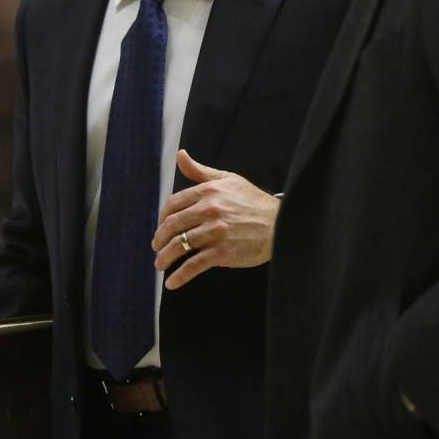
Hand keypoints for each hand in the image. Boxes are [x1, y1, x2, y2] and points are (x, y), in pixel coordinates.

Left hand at [151, 150, 278, 289]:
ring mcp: (215, 232)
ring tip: (160, 265)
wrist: (281, 225)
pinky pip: (193, 265)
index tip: (161, 227)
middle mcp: (209, 210)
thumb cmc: (253, 201)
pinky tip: (172, 283)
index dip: (162, 218)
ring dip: (165, 258)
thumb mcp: (229, 180)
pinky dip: (179, 276)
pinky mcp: (222, 252)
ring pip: (179, 246)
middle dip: (159, 239)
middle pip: (172, 226)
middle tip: (157, 247)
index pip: (173, 204)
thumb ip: (200, 171)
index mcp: (208, 192)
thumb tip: (180, 155)